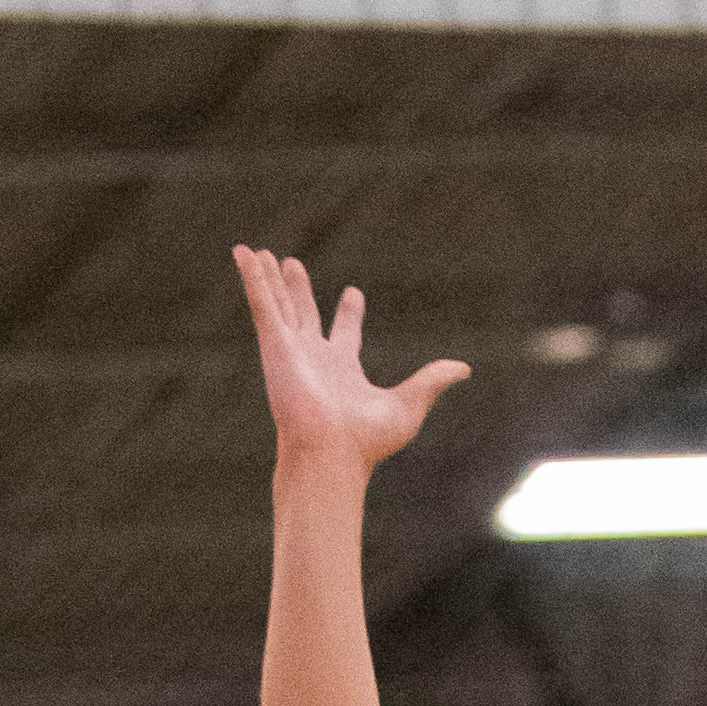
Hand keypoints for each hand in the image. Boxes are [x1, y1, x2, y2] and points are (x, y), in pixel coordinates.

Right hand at [234, 245, 465, 472]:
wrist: (331, 453)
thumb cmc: (366, 440)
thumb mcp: (409, 404)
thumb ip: (431, 381)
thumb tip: (464, 369)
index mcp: (343, 370)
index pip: (345, 334)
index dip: (349, 312)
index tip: (353, 293)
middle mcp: (314, 358)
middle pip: (305, 314)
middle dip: (298, 290)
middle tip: (292, 264)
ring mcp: (290, 350)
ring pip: (278, 304)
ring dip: (269, 278)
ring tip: (259, 252)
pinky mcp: (273, 345)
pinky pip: (261, 302)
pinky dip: (251, 277)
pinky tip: (242, 252)